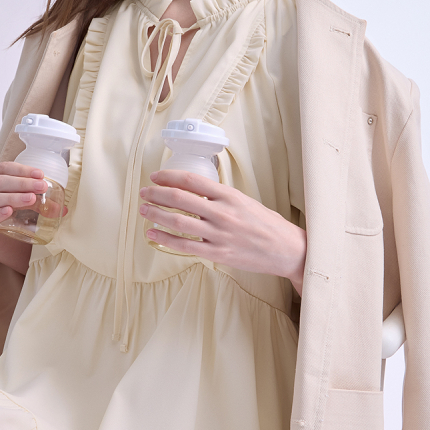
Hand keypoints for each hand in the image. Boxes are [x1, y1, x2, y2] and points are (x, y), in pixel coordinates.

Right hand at [0, 162, 48, 244]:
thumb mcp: (5, 197)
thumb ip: (29, 198)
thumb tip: (61, 208)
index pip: (3, 168)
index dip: (22, 170)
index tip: (40, 174)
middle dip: (22, 183)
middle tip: (41, 187)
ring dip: (13, 197)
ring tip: (31, 199)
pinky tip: (8, 212)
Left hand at [139, 170, 306, 294]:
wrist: (286, 250)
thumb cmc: (266, 225)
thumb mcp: (245, 201)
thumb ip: (220, 196)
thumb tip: (193, 190)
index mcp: (230, 196)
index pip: (192, 180)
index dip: (169, 176)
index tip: (156, 176)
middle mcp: (223, 213)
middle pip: (180, 199)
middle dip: (157, 194)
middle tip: (144, 192)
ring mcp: (219, 234)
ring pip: (179, 222)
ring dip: (157, 214)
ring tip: (144, 210)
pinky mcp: (218, 253)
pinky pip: (185, 246)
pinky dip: (165, 239)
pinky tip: (153, 234)